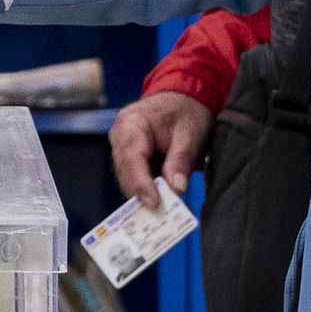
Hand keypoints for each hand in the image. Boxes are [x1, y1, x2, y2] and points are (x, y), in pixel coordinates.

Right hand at [110, 91, 214, 206]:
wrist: (183, 96)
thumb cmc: (186, 110)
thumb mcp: (190, 133)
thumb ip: (181, 159)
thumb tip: (176, 189)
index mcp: (131, 124)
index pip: (131, 158)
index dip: (141, 183)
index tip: (154, 203)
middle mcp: (119, 136)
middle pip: (125, 172)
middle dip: (141, 194)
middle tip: (161, 215)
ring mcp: (122, 147)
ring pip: (127, 178)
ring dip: (143, 195)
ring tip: (162, 212)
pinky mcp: (130, 157)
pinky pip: (134, 177)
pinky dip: (146, 189)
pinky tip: (160, 202)